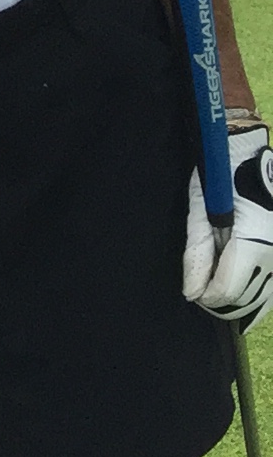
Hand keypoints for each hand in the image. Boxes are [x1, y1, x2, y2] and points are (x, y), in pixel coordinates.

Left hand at [181, 123, 272, 331]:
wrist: (251, 154)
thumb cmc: (222, 175)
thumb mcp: (200, 209)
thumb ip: (197, 253)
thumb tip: (191, 292)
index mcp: (254, 242)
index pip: (229, 290)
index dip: (207, 296)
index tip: (194, 291)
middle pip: (246, 300)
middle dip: (221, 302)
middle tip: (202, 289)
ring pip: (263, 299)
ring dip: (238, 301)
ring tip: (217, 287)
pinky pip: (272, 287)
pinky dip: (255, 292)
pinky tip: (238, 285)